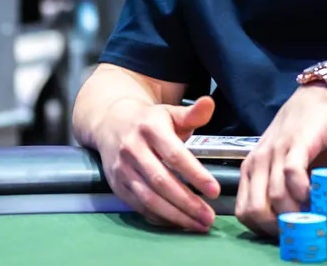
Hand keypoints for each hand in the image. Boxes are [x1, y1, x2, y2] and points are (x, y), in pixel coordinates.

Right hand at [94, 95, 220, 232]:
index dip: (195, 174)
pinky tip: (178, 222)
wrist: (111, 123)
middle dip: (187, 203)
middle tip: (209, 218)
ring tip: (198, 224)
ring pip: (149, 199)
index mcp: (151, 129)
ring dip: (175, 216)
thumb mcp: (171, 112)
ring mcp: (122, 170)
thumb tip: (209, 102)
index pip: (175, 155)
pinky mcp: (117, 185)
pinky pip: (139, 206)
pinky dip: (159, 217)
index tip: (214, 191)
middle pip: (162, 182)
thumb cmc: (151, 121)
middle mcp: (133, 150)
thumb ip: (193, 113)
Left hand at [235, 85, 326, 236]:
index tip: (285, 232)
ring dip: (294, 212)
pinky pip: (291, 175)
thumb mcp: (285, 162)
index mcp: (251, 169)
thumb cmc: (305, 135)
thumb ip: (283, 187)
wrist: (320, 98)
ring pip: (274, 197)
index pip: (244, 212)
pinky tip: (314, 195)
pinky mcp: (296, 144)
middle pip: (254, 210)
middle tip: (299, 229)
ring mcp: (275, 152)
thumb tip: (294, 221)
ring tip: (312, 215)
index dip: (263, 229)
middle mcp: (257, 162)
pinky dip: (302, 192)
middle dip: (277, 227)